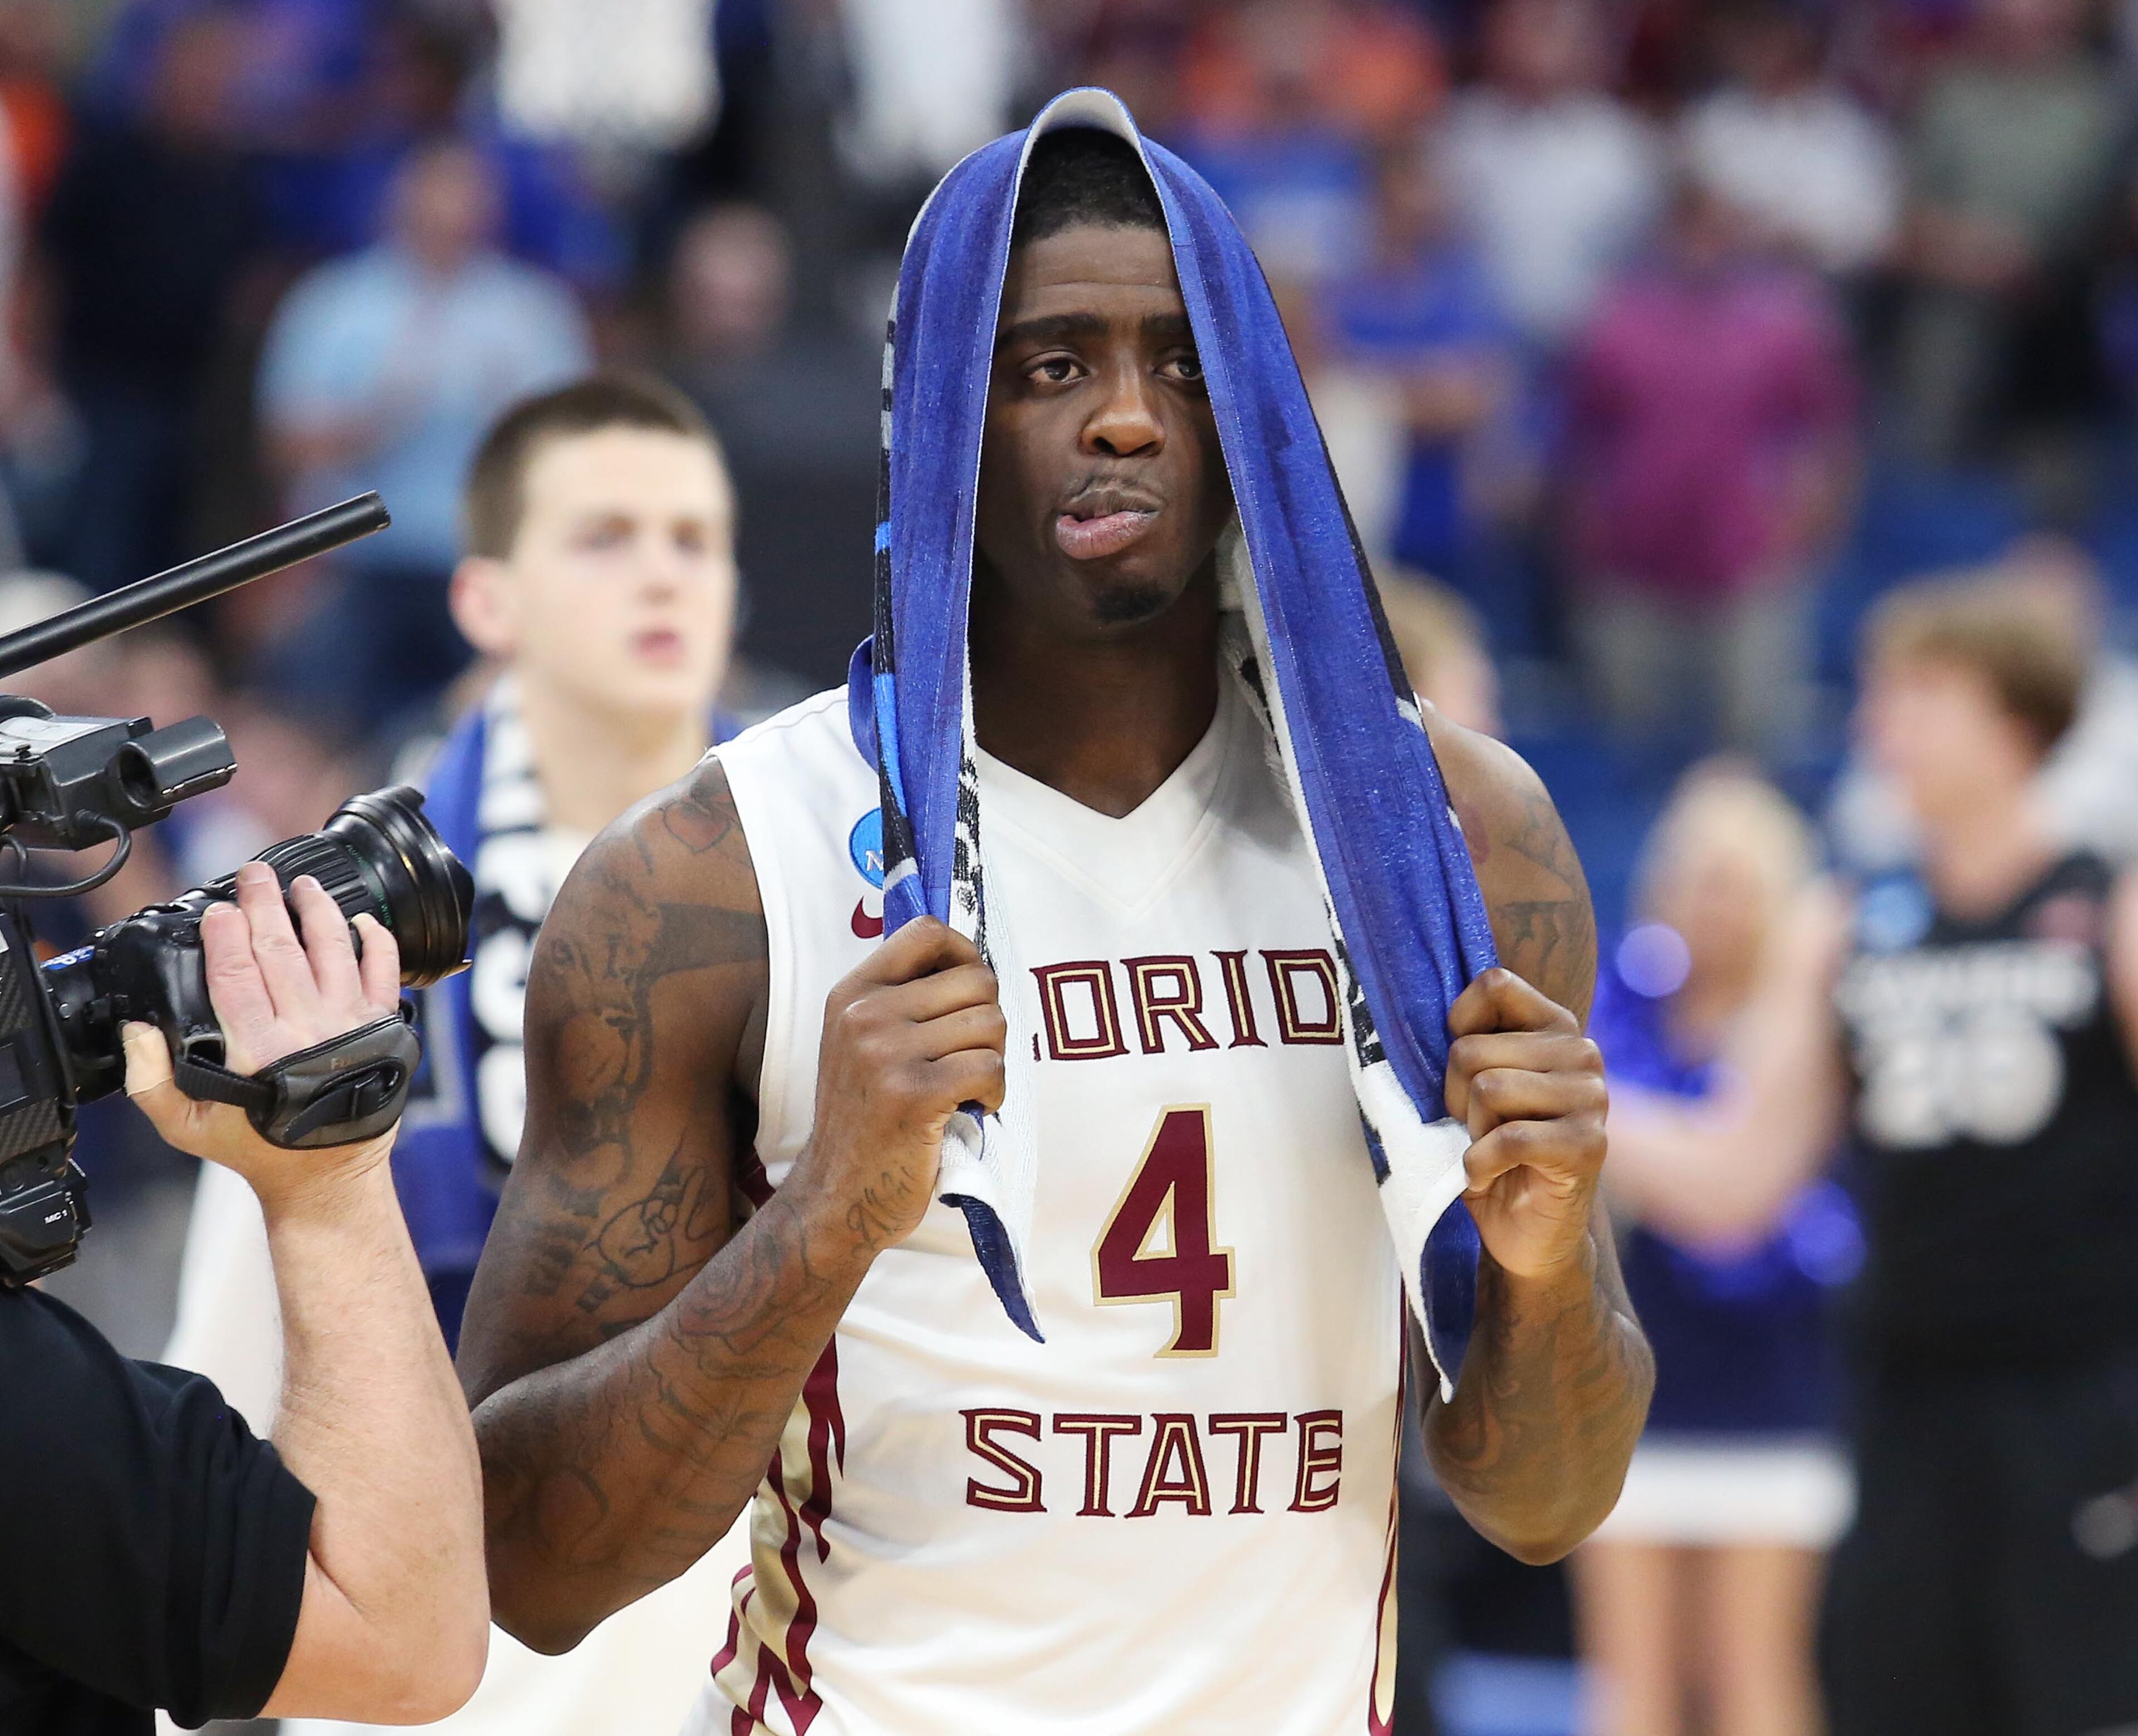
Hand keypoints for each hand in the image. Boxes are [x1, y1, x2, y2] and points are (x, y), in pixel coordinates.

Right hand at [124, 861, 402, 1200]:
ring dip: (317, 910)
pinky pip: (384, 972)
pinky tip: (361, 921)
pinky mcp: (383, 1027)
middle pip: (283, 950)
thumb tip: (137, 1029)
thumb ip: (151, 1080)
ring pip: (334, 950)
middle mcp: (308, 1030)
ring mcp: (350, 1025)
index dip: (225, 935)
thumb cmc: (258, 1148)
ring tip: (300, 884)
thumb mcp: (187, 1127)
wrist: (327, 1177)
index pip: (237, 974)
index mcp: (258, 1050)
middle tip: (254, 874)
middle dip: (265, 905)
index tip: (217, 910)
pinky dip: (376, 942)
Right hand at [794, 916, 1005, 1259]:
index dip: (965, 953)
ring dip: (993, 1059)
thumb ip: (902, 999)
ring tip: (966, 1086)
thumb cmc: (865, 1119)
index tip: (967, 994)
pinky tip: (973, 1108)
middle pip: (976, 980)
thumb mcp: (862, 1043)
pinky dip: (994, 1092)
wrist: (836, 1196)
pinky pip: (990, 1068)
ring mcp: (886, 1053)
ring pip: (990, 1023)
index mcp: (852, 993)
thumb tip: (973, 963)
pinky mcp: (915, 1095)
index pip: (926, 930)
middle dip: (988, 1020)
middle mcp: (865, 1014)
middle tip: (968, 1056)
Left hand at [1446, 968, 1606, 1281]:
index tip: (1465, 1072)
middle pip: (1471, 1050)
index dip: (1458, 1029)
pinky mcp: (1589, 1145)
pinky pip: (1508, 1138)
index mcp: (1555, 1027)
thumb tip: (1417, 1015)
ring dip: (1470, 1132)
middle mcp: (1582, 1052)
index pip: (1494, 984)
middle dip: (1455, 1097)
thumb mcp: (1474, 1089)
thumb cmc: (1492, 1154)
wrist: (1526, 1234)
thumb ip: (1468, 1046)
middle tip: (1475, 1129)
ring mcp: (1592, 1098)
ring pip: (1487, 1089)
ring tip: (1488, 1151)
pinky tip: (1490, 1178)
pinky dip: (1480, 1166)